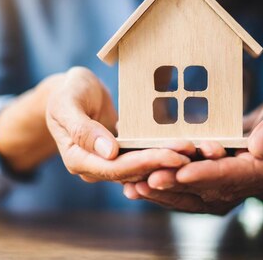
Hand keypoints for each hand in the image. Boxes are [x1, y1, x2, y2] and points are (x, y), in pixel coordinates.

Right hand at [46, 67, 193, 182]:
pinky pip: (144, 156)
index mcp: (78, 160)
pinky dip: (163, 152)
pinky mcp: (123, 154)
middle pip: (132, 171)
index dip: (144, 163)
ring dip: (167, 160)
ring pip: (142, 167)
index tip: (171, 156)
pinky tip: (187, 148)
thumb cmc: (67, 93)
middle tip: (190, 154)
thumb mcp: (67, 104)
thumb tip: (108, 152)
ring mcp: (110, 162)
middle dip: (162, 163)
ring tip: (195, 151)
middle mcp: (95, 168)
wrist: (72, 91)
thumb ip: (82, 129)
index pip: (114, 168)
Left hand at [123, 63, 262, 213]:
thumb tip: (257, 148)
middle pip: (220, 188)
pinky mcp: (241, 158)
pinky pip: (210, 172)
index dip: (210, 174)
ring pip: (211, 187)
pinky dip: (183, 175)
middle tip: (146, 182)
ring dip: (176, 188)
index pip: (243, 174)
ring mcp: (253, 167)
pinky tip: (156, 170)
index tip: (180, 173)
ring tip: (140, 185)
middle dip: (182, 185)